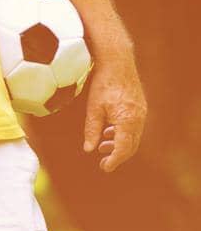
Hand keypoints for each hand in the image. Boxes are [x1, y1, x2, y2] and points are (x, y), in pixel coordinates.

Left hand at [83, 55, 146, 172]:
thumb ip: (92, 130)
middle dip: (117, 156)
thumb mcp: (93, 108)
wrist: (118, 62)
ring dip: (119, 145)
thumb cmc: (103, 84)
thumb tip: (88, 149)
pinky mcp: (140, 107)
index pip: (123, 149)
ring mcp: (142, 113)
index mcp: (127, 121)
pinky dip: (123, 134)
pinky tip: (109, 131)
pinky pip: (134, 127)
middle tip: (103, 162)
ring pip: (133, 137)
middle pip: (131, 146)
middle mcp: (138, 118)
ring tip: (103, 146)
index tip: (104, 168)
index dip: (114, 161)